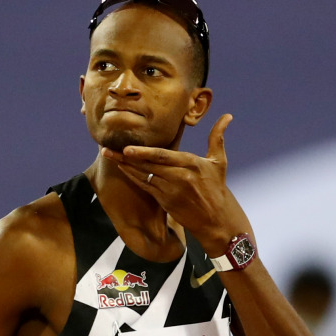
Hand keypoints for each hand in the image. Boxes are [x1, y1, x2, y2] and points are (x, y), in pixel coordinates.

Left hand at [102, 114, 250, 254]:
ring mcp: (171, 191)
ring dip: (126, 167)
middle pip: (149, 166)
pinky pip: (146, 187)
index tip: (127, 148)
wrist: (216, 219)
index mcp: (191, 164)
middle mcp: (180, 177)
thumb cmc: (217, 188)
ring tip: (110, 156)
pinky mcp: (165, 202)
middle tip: (107, 149)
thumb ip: (218, 138)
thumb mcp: (219, 162)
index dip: (143, 153)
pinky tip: (123, 169)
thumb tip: (227, 116)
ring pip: (144, 176)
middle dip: (127, 157)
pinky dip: (133, 178)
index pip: (163, 157)